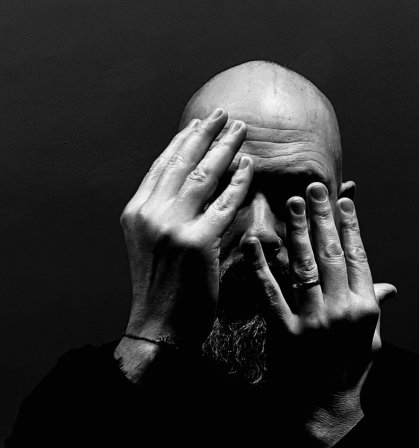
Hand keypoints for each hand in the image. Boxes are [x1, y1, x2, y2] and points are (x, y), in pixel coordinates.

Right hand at [116, 108, 252, 379]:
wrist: (158, 327)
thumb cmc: (161, 289)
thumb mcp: (153, 245)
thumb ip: (168, 214)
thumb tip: (195, 187)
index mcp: (136, 212)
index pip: (161, 166)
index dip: (181, 142)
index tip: (198, 124)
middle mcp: (149, 213)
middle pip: (181, 162)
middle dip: (205, 134)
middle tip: (224, 115)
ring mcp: (171, 226)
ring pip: (202, 175)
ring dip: (224, 148)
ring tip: (240, 129)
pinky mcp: (196, 243)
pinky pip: (224, 203)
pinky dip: (238, 182)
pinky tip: (249, 165)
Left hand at [242, 182, 395, 391]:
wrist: (323, 404)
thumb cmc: (349, 367)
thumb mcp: (371, 337)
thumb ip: (375, 306)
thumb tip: (390, 286)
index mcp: (365, 307)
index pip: (357, 256)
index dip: (350, 225)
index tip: (343, 200)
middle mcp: (342, 310)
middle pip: (331, 253)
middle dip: (322, 217)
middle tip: (313, 187)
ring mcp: (313, 321)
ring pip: (304, 266)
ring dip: (297, 231)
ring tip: (292, 202)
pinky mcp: (285, 332)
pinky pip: (270, 292)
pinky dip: (260, 266)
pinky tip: (253, 242)